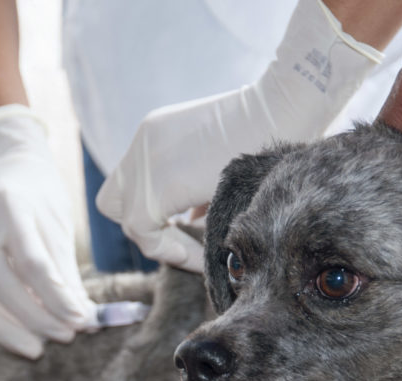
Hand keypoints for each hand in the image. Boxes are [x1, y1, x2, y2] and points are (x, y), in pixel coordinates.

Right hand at [0, 105, 94, 358]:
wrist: (6, 165)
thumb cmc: (38, 202)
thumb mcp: (57, 229)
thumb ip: (67, 275)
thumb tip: (87, 323)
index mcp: (10, 206)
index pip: (33, 262)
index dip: (57, 297)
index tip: (81, 323)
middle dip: (35, 316)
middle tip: (64, 338)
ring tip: (33, 348)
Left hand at [96, 0, 384, 271]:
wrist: (288, 104)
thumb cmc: (273, 128)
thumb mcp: (221, 157)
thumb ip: (198, 188)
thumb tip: (194, 220)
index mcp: (155, 135)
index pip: (131, 186)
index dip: (152, 213)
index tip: (191, 229)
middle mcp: (142, 146)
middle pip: (114, 203)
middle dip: (144, 227)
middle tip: (182, 238)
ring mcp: (145, 164)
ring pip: (130, 223)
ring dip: (162, 244)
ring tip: (199, 253)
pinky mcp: (156, 186)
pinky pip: (146, 234)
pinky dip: (174, 252)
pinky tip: (205, 256)